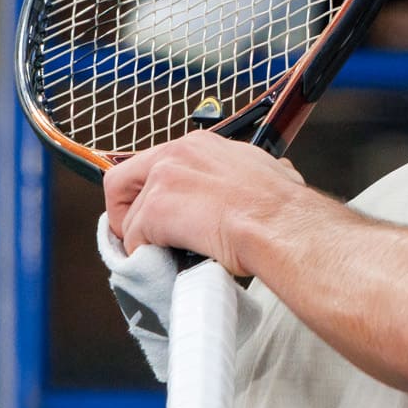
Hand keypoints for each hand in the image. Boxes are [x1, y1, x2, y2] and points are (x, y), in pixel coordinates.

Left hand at [104, 134, 303, 274]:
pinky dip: (146, 256)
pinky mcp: (156, 210)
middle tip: (141, 236)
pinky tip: (169, 262)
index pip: (156, 163)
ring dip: (144, 241)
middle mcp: (177, 153)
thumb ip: (249, 173)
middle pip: (122, 181)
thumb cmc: (285, 210)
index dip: (151, 193)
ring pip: (130, 218)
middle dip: (125, 211)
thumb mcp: (269, 173)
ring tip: (167, 255)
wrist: (284, 226)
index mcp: (200, 145)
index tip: (161, 214)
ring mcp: (164, 180)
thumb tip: (271, 178)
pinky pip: (133, 240)